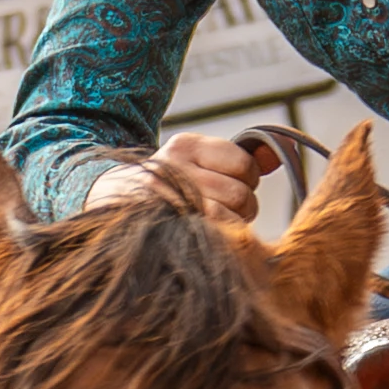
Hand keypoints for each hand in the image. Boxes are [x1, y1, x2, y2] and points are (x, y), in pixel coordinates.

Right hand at [88, 130, 267, 227]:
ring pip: (229, 220)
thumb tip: (279, 155)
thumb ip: (242, 159)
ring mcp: (165, 200)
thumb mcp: (199, 161)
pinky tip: (202, 238)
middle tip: (219, 211)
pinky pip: (213, 240)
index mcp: (185, 146)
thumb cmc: (169, 183)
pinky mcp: (163, 228)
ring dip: (229, 228)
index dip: (246, 180)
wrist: (109, 202)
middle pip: (240, 195)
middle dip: (240, 208)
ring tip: (208, 224)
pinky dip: (217, 243)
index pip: (244, 164)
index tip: (230, 186)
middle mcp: (172, 168)